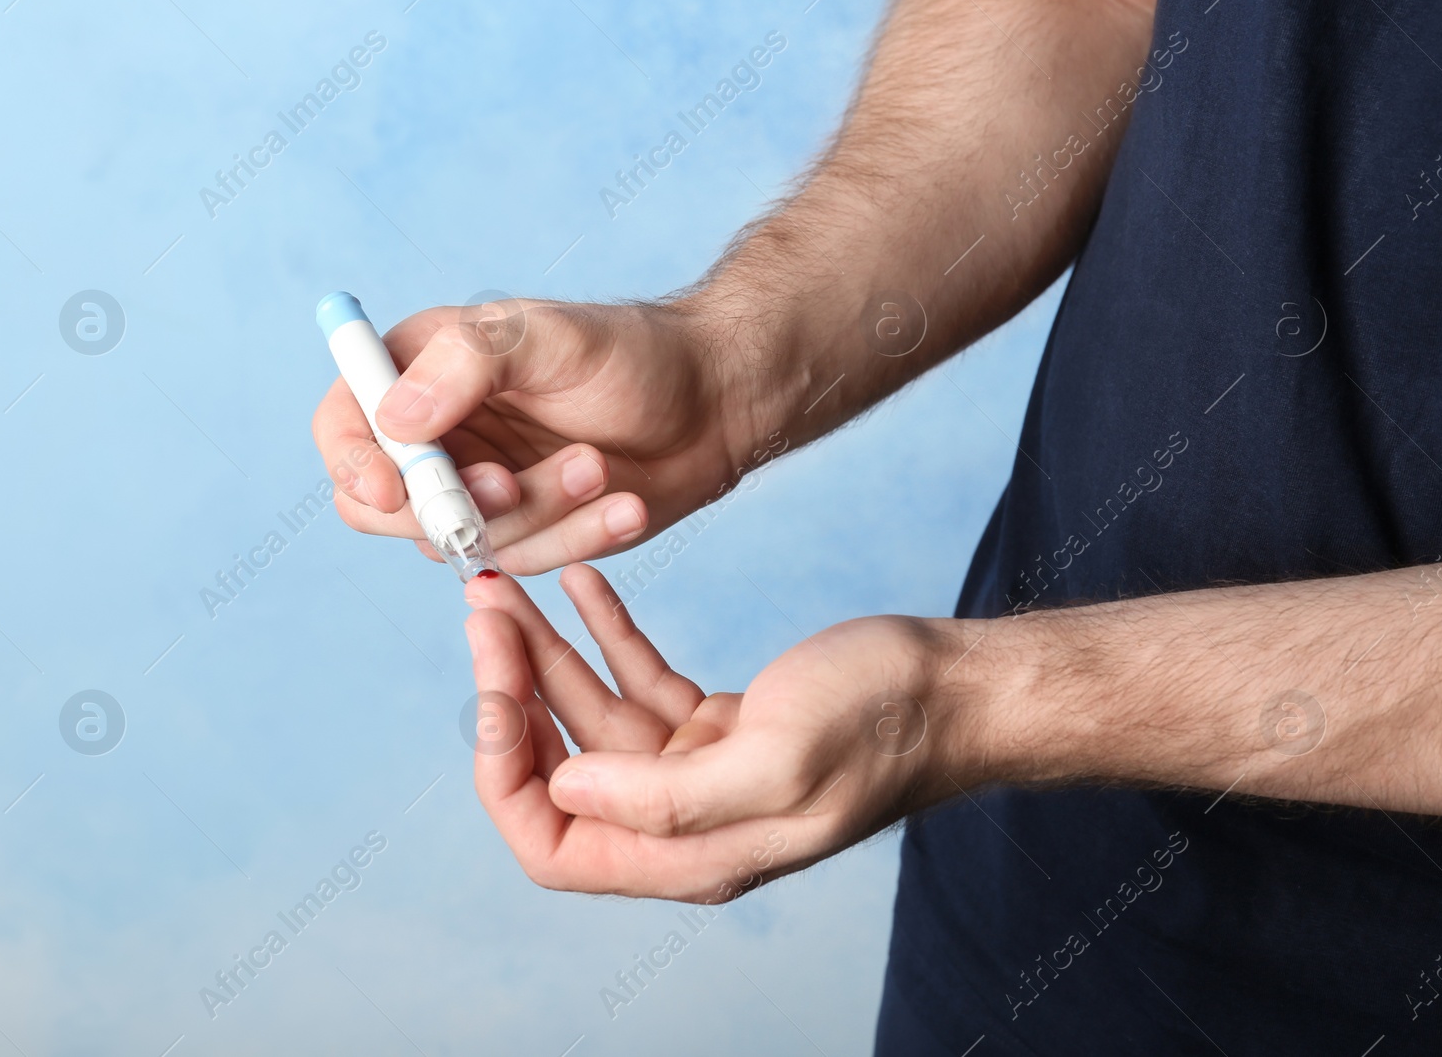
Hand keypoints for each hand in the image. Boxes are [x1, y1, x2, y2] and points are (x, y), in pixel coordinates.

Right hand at [312, 299, 753, 574]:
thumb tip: (396, 421)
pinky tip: (625, 507)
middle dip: (449, 506)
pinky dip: (576, 538)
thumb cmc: (633, 352)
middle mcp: (440, 436)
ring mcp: (482, 491)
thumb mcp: (551, 335)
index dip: (352, 463)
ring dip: (537, 512)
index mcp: (422, 371)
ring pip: (465, 541)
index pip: (344, 425)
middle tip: (509, 485)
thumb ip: (468, 364)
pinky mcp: (530, 532)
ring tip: (599, 465)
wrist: (714, 402)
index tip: (391, 489)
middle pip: (383, 507)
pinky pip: (527, 561)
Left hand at [462, 567, 983, 901]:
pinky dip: (606, 635)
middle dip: (510, 695)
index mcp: (689, 855)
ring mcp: (698, 772)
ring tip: (506, 586)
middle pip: (560, 771)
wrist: (954, 688)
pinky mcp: (719, 725)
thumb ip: (663, 799)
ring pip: (592, 716)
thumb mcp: (775, 762)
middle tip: (486, 613)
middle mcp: (683, 824)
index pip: (552, 845)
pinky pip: (640, 680)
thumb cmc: (883, 725)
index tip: (492, 692)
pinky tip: (581, 587)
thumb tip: (560, 791)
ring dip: (545, 652)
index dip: (506, 775)